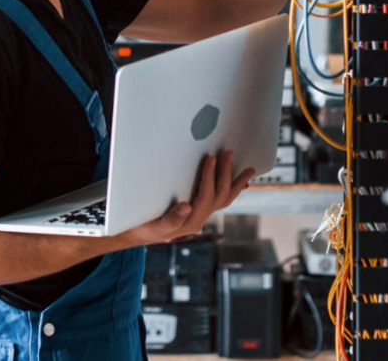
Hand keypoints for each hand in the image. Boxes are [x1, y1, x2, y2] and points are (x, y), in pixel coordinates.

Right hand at [123, 150, 255, 246]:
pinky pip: (221, 199)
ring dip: (236, 182)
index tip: (210, 158)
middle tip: (228, 153)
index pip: (206, 196)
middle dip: (226, 174)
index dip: (210, 177)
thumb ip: (171, 219)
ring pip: (225, 199)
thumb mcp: (154, 226)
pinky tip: (238, 181)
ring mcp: (201, 214)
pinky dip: (232, 189)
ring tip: (248, 170)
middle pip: (220, 196)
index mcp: (191, 221)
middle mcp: (200, 218)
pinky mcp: (199, 210)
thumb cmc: (144, 228)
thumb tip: (186, 206)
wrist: (139, 234)